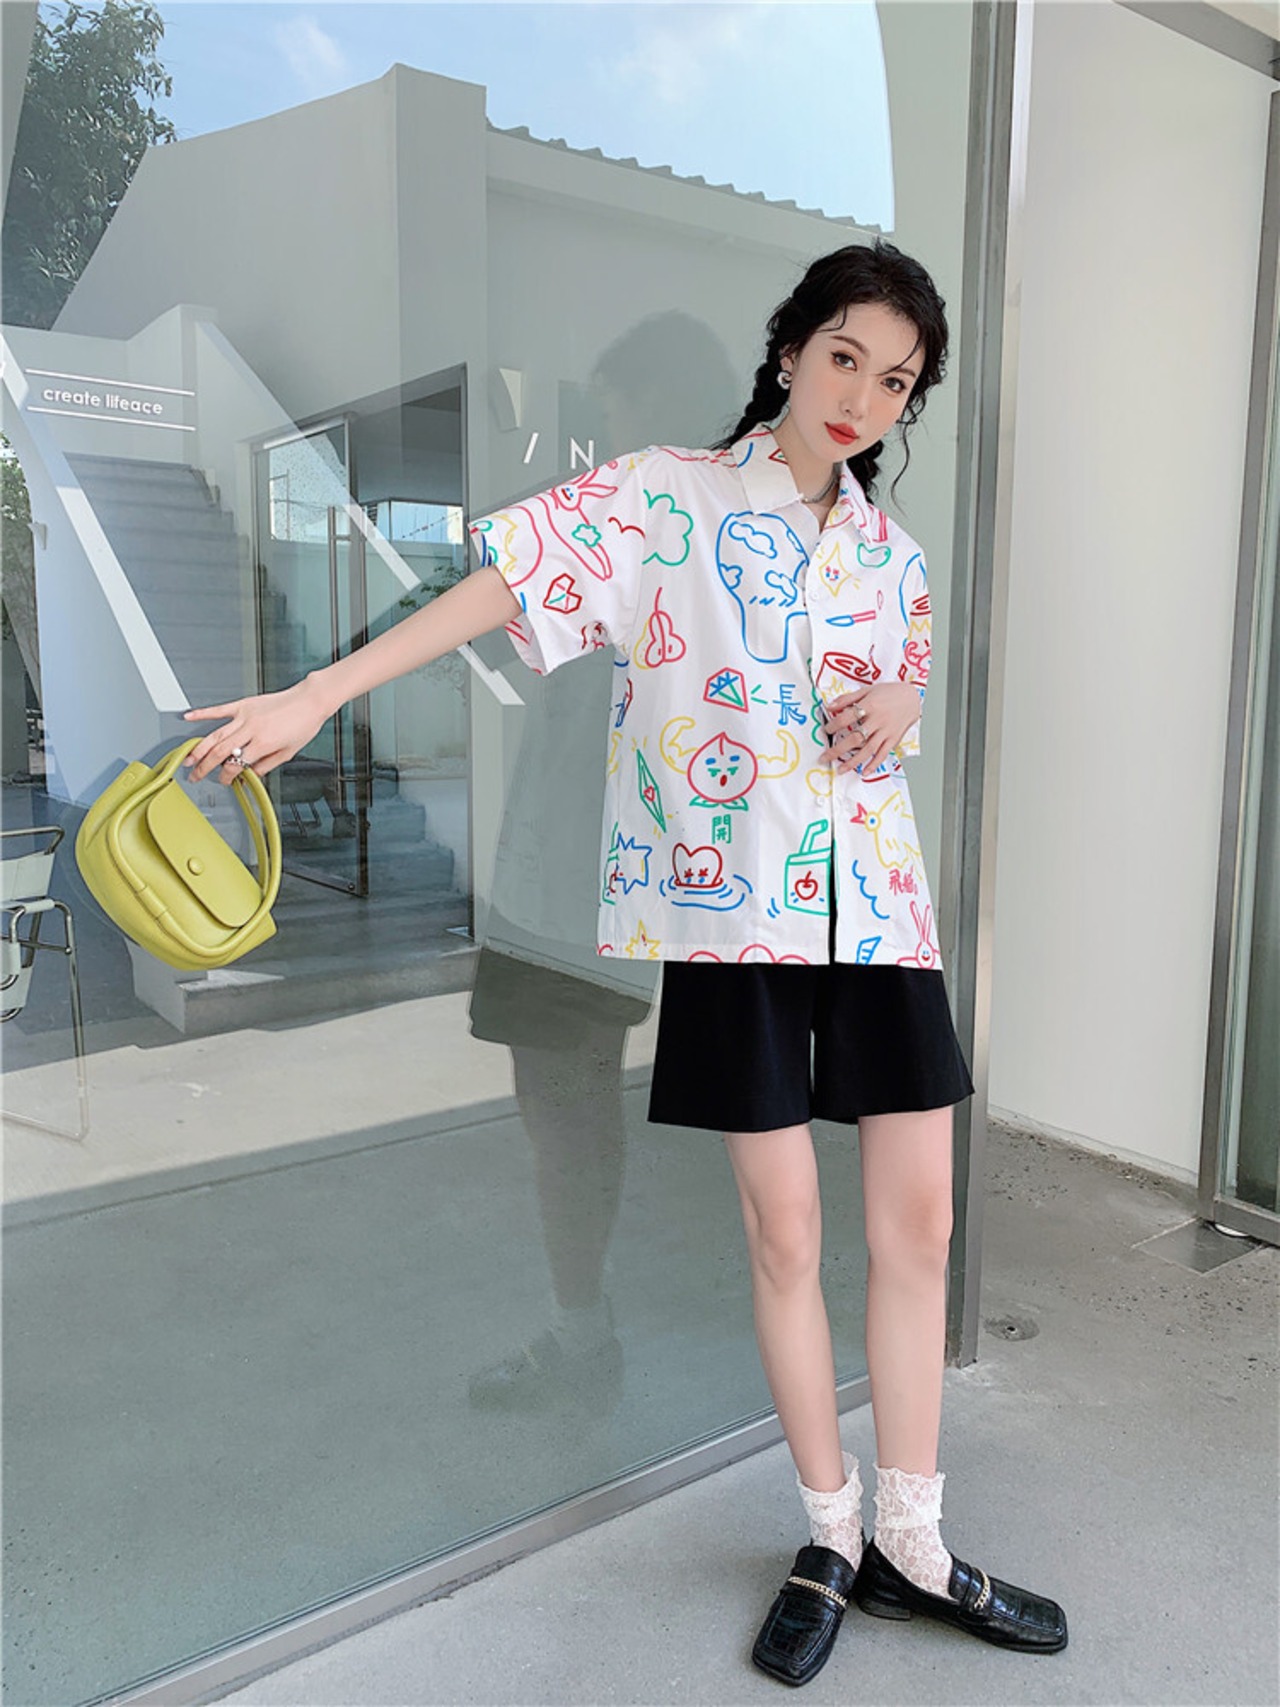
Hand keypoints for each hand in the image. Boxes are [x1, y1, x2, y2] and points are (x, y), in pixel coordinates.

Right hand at [181, 676, 330, 784]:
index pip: (236, 764)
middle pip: (220, 751)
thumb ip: (266, 765)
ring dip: (199, 748)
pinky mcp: (244, 704)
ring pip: (216, 734)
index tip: (224, 781)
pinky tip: (188, 717)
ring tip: (188, 759)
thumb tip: (249, 775)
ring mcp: (246, 715)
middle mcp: (252, 729)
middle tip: (195, 776)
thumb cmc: (303, 725)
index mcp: (264, 743)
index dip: (226, 776)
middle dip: (205, 766)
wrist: (310, 700)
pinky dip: (202, 713)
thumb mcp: (288, 753)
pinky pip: (219, 710)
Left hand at [821, 682, 920, 774]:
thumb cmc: (888, 693)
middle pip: (855, 738)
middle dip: (838, 749)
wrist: (912, 697)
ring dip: (853, 761)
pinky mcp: (894, 739)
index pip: (847, 718)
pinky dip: (873, 764)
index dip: (834, 725)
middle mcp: (878, 720)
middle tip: (824, 757)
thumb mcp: (867, 690)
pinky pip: (883, 754)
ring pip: (868, 749)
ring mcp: (886, 731)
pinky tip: (864, 772)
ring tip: (840, 769)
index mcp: (870, 706)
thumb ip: (847, 699)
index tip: (826, 730)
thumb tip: (829, 706)